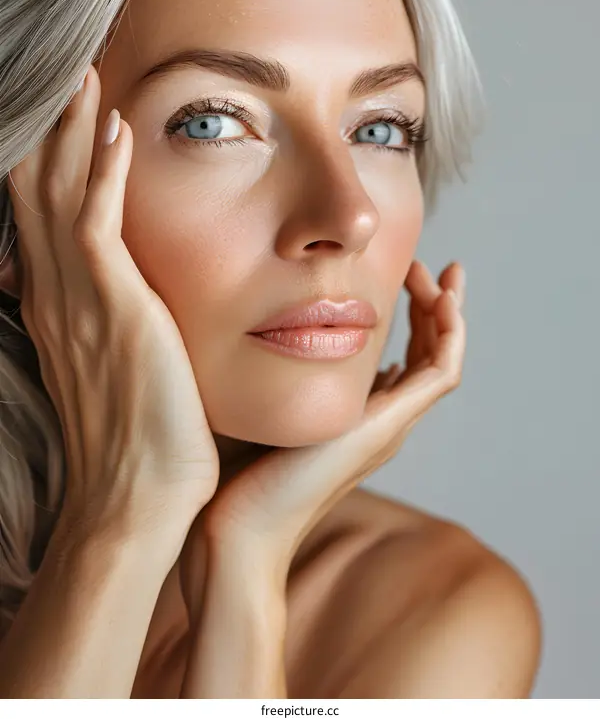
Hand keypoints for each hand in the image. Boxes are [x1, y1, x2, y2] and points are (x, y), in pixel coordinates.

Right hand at [6, 65, 218, 541]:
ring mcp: (81, 301)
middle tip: (66, 71)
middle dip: (52, 130)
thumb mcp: (111, 370)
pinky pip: (100, 227)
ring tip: (86, 76)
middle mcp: (58, 295)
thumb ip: (107, 324)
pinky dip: (105, 175)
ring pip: (63, 195)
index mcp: (59, 306)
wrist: (136, 501)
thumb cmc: (137, 440)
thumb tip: (123, 300)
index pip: (44, 214)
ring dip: (74, 133)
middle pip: (40, 191)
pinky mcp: (115, 311)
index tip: (66, 112)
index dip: (49, 159)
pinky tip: (118, 130)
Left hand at [201, 260, 465, 575]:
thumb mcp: (258, 400)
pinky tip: (438, 298)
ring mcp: (388, 424)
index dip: (405, 312)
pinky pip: (442, 373)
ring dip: (445, 313)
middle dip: (431, 306)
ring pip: (441, 360)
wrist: (237, 531)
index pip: (400, 355)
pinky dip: (450, 334)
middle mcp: (379, 419)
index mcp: (354, 413)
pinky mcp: (389, 427)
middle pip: (425, 354)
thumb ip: (270, 368)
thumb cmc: (231, 472)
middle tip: (428, 264)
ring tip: (441, 273)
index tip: (398, 270)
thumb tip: (255, 325)